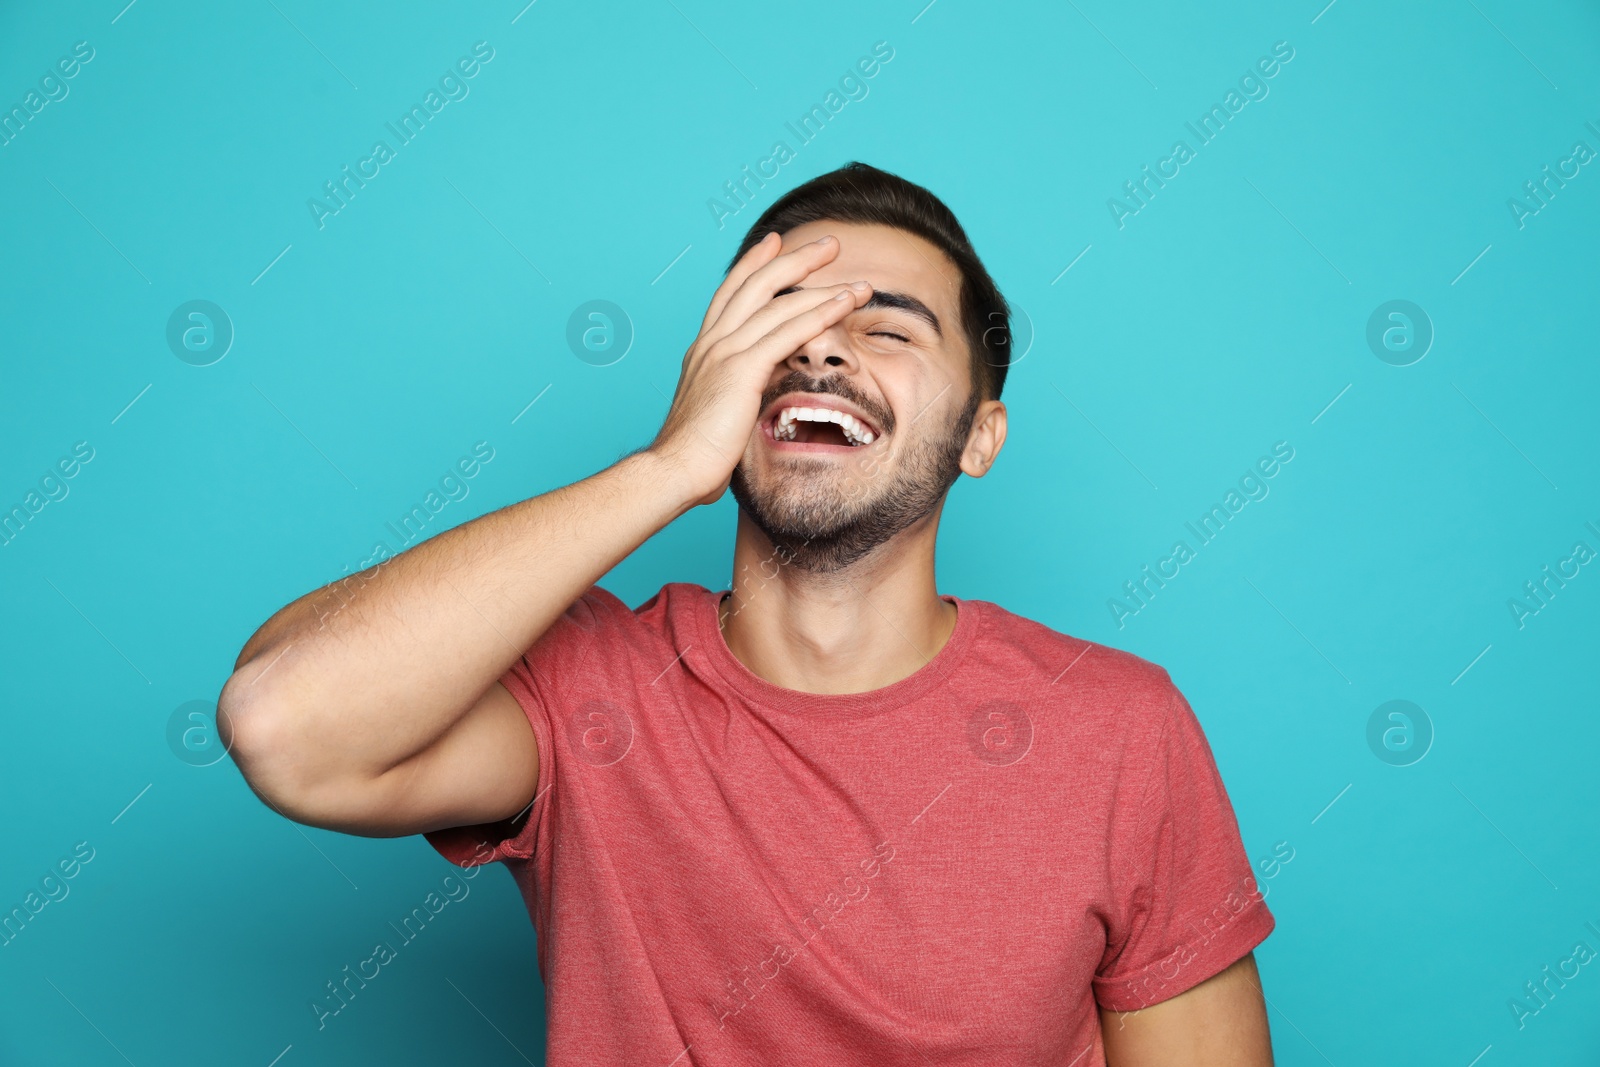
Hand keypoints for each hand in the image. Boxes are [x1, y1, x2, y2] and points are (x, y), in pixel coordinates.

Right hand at [648, 231, 872, 505]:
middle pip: (757, 284)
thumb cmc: (693, 458)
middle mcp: (712, 343)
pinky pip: (789, 332)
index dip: (754, 264)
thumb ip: (732, 397)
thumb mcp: (715, 414)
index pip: (731, 294)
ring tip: (857, 279)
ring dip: (823, 286)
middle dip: (796, 259)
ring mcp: (725, 352)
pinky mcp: (742, 369)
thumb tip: (748, 405)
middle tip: (828, 244)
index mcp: (703, 350)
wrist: (674, 470)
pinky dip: (821, 313)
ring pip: (780, 303)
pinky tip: (845, 303)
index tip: (775, 243)